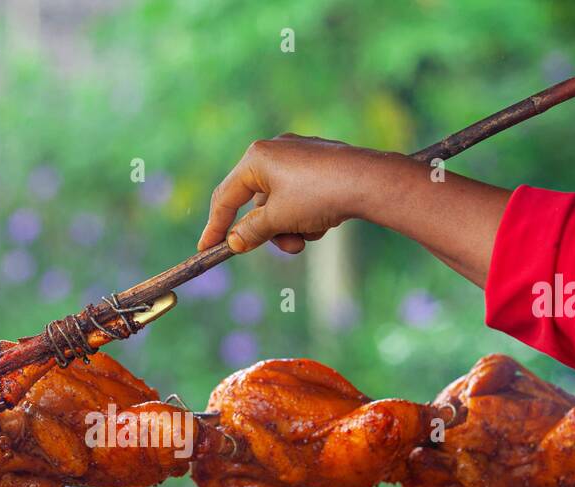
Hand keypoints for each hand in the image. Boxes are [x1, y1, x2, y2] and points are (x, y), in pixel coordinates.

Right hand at [197, 133, 510, 287]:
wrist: (368, 182)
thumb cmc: (317, 196)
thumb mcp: (277, 220)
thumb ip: (250, 232)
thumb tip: (234, 242)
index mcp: (256, 158)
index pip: (225, 197)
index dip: (215, 227)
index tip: (206, 248)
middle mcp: (275, 150)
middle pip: (257, 203)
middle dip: (271, 230)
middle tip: (287, 244)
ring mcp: (299, 155)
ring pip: (281, 203)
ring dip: (291, 226)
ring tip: (311, 233)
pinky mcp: (320, 164)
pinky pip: (301, 196)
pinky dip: (307, 215)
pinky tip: (325, 220)